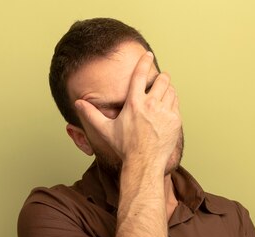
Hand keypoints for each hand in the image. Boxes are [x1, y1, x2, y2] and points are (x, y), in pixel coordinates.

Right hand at [74, 51, 180, 167]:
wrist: (144, 163)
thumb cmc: (125, 147)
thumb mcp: (106, 129)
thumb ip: (91, 114)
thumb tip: (78, 103)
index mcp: (134, 103)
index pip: (140, 75)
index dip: (144, 61)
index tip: (148, 55)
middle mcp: (151, 105)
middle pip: (162, 80)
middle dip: (161, 78)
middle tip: (159, 79)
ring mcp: (165, 112)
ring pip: (171, 90)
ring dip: (167, 89)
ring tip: (163, 93)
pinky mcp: (175, 121)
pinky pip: (176, 104)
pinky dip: (173, 102)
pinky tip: (167, 107)